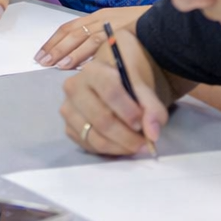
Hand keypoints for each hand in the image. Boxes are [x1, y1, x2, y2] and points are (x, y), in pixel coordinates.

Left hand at [35, 5, 150, 68]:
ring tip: (57, 66)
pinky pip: (103, 43)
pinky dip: (90, 54)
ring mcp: (114, 24)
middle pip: (73, 32)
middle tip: (42, 62)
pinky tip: (81, 66)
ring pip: (85, 38)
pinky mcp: (125, 31)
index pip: (70, 27)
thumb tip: (81, 60)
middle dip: (56, 47)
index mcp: (100, 16)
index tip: (41, 54)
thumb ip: (102, 41)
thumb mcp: (120, 29)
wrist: (171, 20)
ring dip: (70, 52)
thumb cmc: (146, 27)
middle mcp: (104, 18)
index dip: (54, 41)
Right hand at [59, 28, 167, 156]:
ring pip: (95, 137)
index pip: (110, 92)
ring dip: (120, 147)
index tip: (143, 124)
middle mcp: (74, 88)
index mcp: (92, 70)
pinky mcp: (69, 128)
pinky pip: (90, 146)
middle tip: (145, 143)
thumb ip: (151, 108)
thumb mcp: (142, 87)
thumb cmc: (126, 82)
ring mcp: (68, 109)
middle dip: (127, 136)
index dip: (128, 111)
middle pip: (102, 119)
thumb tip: (152, 134)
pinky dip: (110, 150)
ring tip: (137, 146)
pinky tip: (122, 145)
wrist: (112, 84)